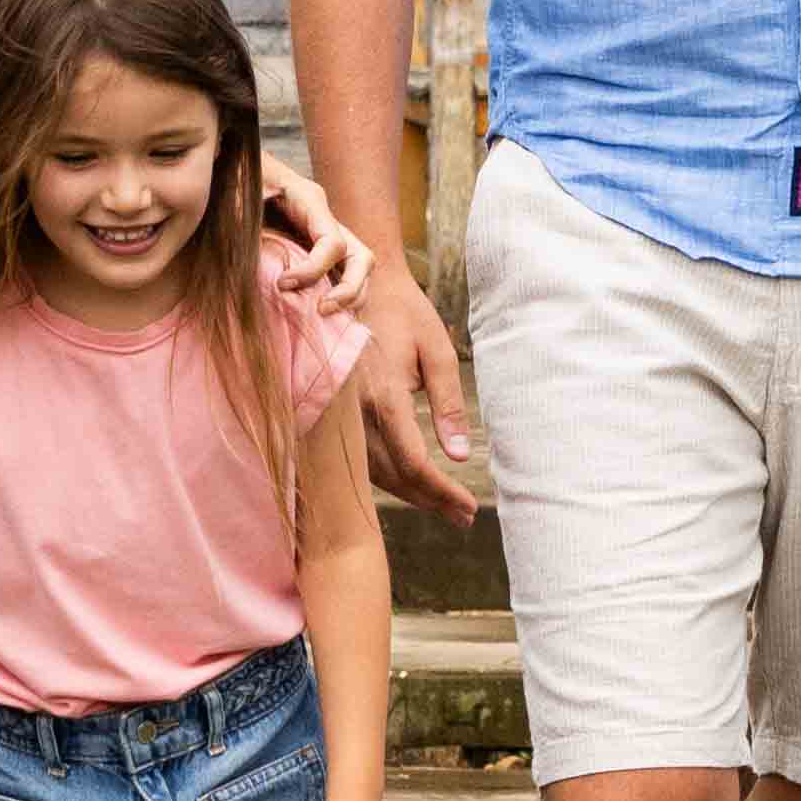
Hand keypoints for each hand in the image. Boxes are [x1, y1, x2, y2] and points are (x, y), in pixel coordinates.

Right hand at [339, 244, 485, 512]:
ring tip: (444, 507)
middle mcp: (355, 411)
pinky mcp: (333, 413)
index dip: (441, 492)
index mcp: (385, 394)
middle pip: (393, 476)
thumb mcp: (436, 351)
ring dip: (409, 494)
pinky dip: (385, 476)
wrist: (356, 282)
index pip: (413, 462)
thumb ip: (449, 403)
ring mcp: (339, 414)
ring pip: (372, 473)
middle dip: (430, 501)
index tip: (467, 509)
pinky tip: (409, 484)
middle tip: (463, 518)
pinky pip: (357, 457)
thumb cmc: (404, 313)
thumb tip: (459, 454)